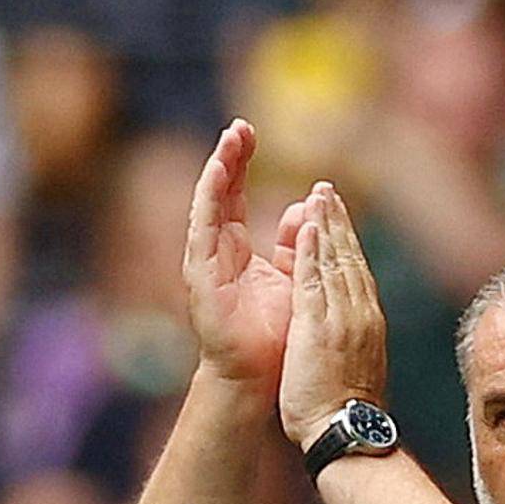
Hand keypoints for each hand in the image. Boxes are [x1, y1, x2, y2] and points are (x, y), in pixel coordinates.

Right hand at [183, 119, 305, 387]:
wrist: (263, 378)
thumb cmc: (278, 335)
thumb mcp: (293, 278)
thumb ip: (296, 244)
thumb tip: (303, 210)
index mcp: (238, 250)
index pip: (236, 195)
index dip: (242, 163)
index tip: (252, 132)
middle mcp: (217, 252)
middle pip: (220, 193)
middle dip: (230, 157)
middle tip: (241, 125)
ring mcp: (206, 263)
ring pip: (209, 205)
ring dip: (219, 170)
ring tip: (230, 140)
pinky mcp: (201, 276)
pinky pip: (203, 229)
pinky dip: (210, 199)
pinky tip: (218, 173)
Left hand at [279, 182, 387, 445]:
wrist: (347, 433)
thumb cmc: (347, 411)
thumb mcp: (356, 367)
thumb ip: (352, 340)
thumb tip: (351, 333)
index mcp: (367, 323)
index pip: (357, 273)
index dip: (347, 241)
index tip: (337, 217)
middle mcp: (360, 314)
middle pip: (349, 259)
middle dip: (338, 223)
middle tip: (326, 190)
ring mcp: (342, 318)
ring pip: (334, 262)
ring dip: (326, 225)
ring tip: (317, 194)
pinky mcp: (320, 327)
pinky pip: (314, 280)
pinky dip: (310, 251)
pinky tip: (305, 226)